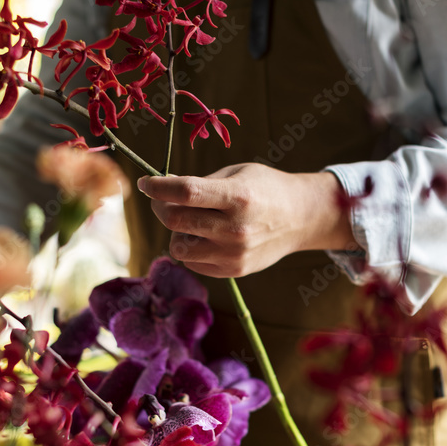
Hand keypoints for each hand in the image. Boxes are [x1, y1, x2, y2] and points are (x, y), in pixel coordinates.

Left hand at [137, 163, 353, 277]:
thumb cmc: (264, 188)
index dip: (157, 187)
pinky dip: (191, 247)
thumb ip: (199, 184)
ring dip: (176, 231)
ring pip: (178, 246)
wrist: (301, 218)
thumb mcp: (236, 174)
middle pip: (175, 220)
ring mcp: (234, 253)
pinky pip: (192, 262)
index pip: (185, 192)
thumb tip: (159, 190)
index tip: (146, 183)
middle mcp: (235, 228)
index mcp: (237, 196)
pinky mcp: (234, 271)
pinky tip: (206, 236)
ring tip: (193, 221)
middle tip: (163, 200)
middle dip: (160, 207)